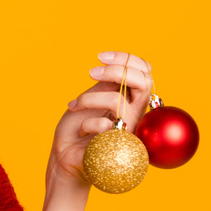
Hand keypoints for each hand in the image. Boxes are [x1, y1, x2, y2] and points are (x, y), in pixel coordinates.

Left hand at [48, 51, 151, 188]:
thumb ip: (108, 84)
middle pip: (144, 82)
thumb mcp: (93, 98)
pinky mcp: (120, 147)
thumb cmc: (78, 126)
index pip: (145, 73)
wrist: (65, 154)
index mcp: (132, 100)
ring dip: (89, 98)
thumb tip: (116, 64)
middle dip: (116, 70)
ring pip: (118, 101)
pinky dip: (85, 122)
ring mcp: (131, 131)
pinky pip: (104, 125)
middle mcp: (137, 115)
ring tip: (75, 105)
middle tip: (91, 73)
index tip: (101, 56)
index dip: (127, 59)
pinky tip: (80, 132)